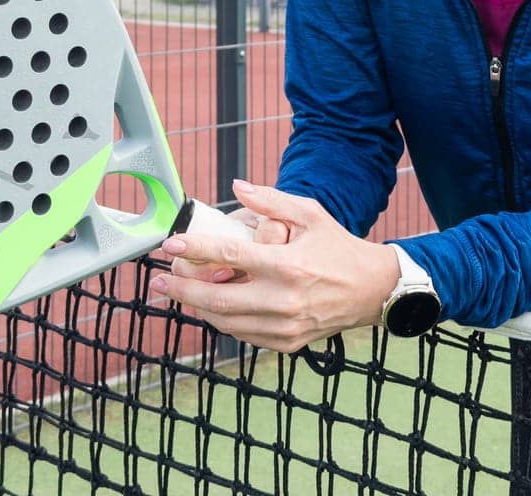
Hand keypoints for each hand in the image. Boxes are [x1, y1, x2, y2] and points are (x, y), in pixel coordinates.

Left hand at [149, 179, 400, 353]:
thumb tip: (236, 188)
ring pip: (226, 322)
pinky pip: (243, 335)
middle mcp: (284, 299)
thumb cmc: (338, 247)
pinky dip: (223, 321)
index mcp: (288, 265)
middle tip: (159, 282)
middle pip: (217, 299)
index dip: (194, 251)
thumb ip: (271, 201)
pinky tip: (211, 308)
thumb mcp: (310, 214)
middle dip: (182, 291)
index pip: (229, 257)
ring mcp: (285, 326)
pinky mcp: (287, 343)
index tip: (169, 246)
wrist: (371, 290)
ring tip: (179, 294)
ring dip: (198, 308)